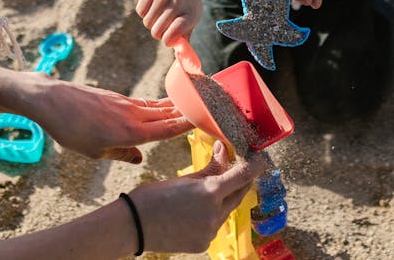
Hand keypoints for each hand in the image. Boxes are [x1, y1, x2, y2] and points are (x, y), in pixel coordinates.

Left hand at [26, 76, 191, 162]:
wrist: (53, 101)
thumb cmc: (71, 130)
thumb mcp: (95, 152)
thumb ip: (121, 154)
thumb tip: (139, 158)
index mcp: (131, 132)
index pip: (168, 128)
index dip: (189, 124)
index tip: (207, 120)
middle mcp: (134, 115)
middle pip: (168, 114)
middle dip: (190, 112)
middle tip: (212, 108)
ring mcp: (126, 104)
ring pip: (158, 106)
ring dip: (176, 106)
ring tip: (194, 105)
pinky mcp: (117, 97)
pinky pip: (145, 103)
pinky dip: (158, 104)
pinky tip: (163, 107)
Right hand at [129, 141, 268, 252]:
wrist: (133, 226)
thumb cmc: (154, 197)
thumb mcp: (185, 178)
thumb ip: (210, 167)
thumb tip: (224, 149)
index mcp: (211, 192)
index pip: (244, 176)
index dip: (256, 166)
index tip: (261, 159)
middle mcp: (215, 214)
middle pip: (239, 194)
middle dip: (240, 181)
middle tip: (237, 169)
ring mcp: (210, 231)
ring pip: (227, 211)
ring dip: (223, 200)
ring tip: (205, 192)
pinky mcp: (204, 243)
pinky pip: (215, 226)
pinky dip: (211, 216)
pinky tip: (194, 212)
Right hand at [136, 0, 200, 45]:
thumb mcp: (192, 13)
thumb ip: (185, 33)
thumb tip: (180, 53)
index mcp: (190, 13)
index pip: (173, 34)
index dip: (168, 38)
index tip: (168, 37)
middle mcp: (177, 5)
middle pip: (157, 32)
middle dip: (157, 32)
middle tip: (160, 26)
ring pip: (147, 23)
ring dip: (150, 22)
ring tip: (158, 13)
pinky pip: (140, 11)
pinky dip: (143, 12)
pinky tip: (151, 5)